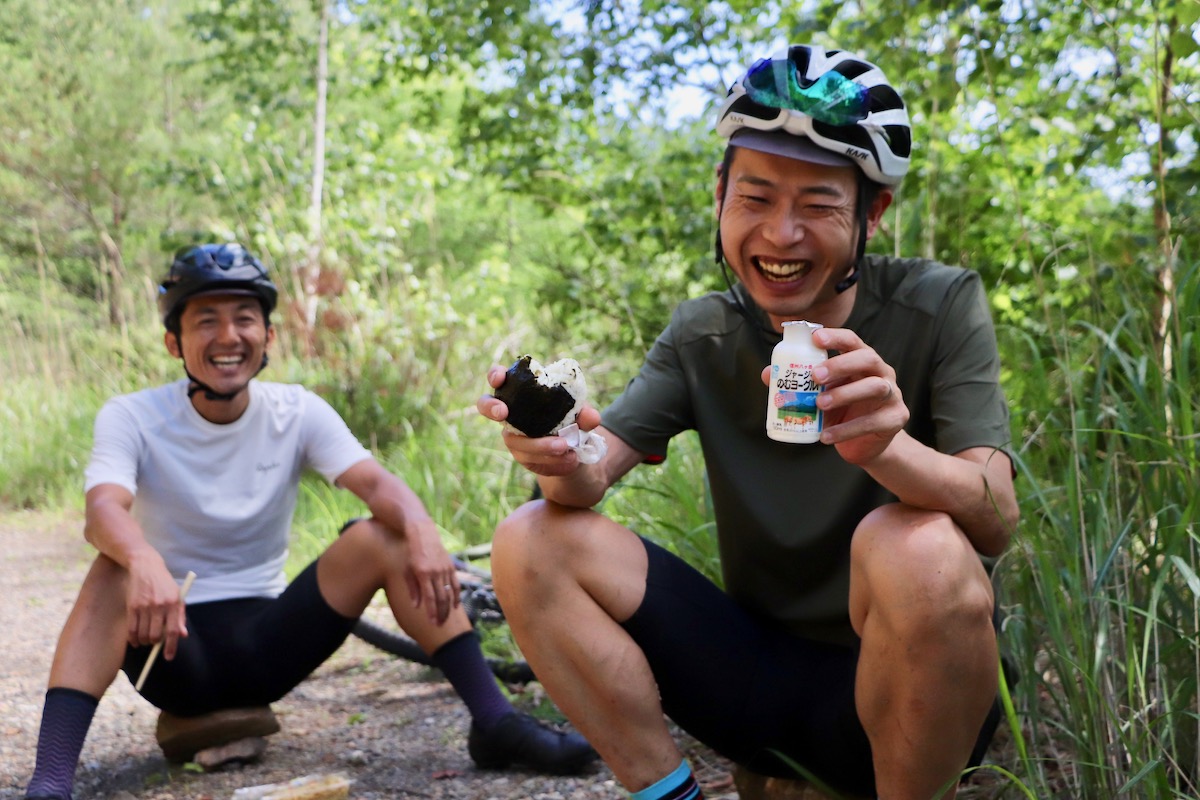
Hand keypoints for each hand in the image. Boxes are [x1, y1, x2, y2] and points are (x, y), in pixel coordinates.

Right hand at [125, 551, 188, 659]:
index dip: (171, 646)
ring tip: (146, 640)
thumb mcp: (177, 597)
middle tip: (155, 643)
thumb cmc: (165, 585)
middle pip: (155, 636)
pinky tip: (135, 640)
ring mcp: (144, 606)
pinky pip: (131, 630)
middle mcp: (159, 605)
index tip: (169, 657)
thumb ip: (180, 617)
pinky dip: (133, 639)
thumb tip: (182, 635)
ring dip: (144, 642)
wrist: (146, 567)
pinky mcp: (131, 606)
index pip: (173, 631)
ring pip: (143, 635)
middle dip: (155, 644)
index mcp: (174, 603)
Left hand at [402, 517, 459, 624]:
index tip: (432, 623)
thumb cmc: (411, 554)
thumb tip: (417, 606)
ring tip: (446, 619)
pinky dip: (456, 596)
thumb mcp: (407, 570)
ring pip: (449, 593)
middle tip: (439, 625)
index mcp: (423, 574)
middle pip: (441, 598)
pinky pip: (455, 584)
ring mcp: (444, 569)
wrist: (423, 534)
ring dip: (448, 608)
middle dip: (441, 613)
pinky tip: (455, 606)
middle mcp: (436, 572)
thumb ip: (412, 589)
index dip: (431, 612)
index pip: (429, 598)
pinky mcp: (450, 567)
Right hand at [476, 364, 601, 476]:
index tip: (500, 378)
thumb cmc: (571, 418)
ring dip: (538, 444)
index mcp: (521, 391)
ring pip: (516, 441)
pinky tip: (569, 460)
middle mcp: (511, 412)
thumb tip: (592, 418)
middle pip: (486, 406)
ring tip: (564, 446)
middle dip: (491, 407)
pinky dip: (551, 460)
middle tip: (502, 413)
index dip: (495, 375)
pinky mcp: (523, 456)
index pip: (499, 378)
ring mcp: (513, 435)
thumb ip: (584, 413)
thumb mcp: (581, 413)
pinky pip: (532, 459)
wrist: (575, 449)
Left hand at [810, 327, 908, 464]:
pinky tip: (826, 436)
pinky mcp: (895, 419)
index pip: (853, 341)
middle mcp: (881, 373)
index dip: (836, 337)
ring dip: (844, 394)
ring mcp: (892, 395)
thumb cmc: (841, 412)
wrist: (865, 445)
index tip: (815, 338)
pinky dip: (846, 429)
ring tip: (819, 405)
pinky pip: (872, 422)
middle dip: (841, 364)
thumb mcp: (820, 395)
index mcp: (862, 361)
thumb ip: (799, 384)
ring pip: (875, 387)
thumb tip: (769, 374)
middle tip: (815, 376)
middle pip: (868, 358)